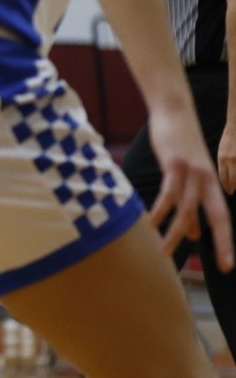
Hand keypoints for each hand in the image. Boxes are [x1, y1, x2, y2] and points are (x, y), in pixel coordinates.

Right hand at [146, 102, 234, 270]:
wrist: (174, 111)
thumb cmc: (180, 143)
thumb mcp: (189, 175)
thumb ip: (193, 204)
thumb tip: (197, 234)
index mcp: (213, 184)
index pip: (223, 218)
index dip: (226, 241)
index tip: (228, 264)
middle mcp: (208, 180)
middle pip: (218, 217)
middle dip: (223, 242)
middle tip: (224, 266)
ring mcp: (192, 172)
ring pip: (187, 210)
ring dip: (175, 233)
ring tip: (163, 252)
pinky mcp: (175, 164)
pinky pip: (168, 193)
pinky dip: (160, 210)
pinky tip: (150, 223)